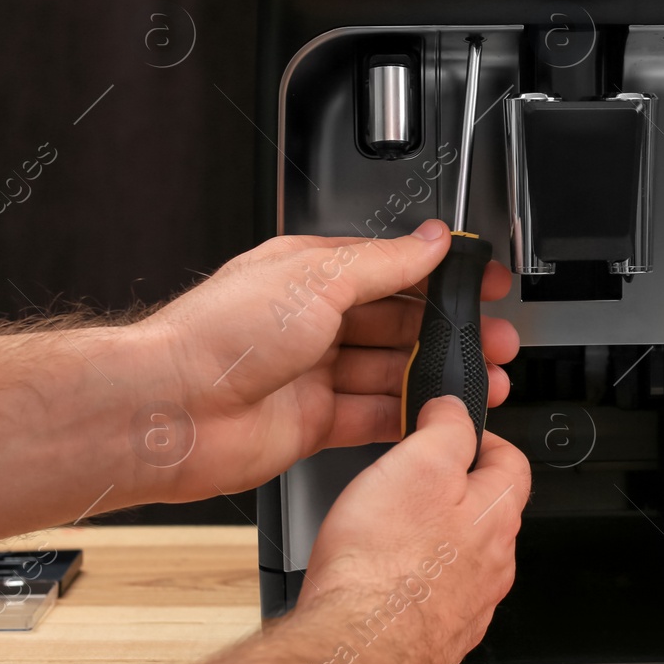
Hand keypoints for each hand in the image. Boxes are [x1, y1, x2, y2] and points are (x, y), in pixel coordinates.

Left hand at [145, 220, 517, 503]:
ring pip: (391, 373)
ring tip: (481, 382)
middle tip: (494, 342)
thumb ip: (383, 263)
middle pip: (398, 324)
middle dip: (450, 333)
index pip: (392, 269)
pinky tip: (435, 417)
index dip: (441, 276)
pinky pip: (372, 419)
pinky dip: (406, 418)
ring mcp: (312, 375)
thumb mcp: (316, 279)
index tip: (482, 284)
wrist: (169, 411)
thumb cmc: (219, 336)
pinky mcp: (312, 424)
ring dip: (436, 377)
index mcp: (310, 275)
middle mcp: (312, 323)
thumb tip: (430, 240)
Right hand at [170, 397, 528, 663]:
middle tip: (413, 480)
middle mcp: (495, 565)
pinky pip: (435, 598)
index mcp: (498, 516)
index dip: (483, 440)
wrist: (354, 647)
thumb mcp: (418, 462)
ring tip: (390, 531)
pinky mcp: (438, 638)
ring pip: (462, 558)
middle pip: (488, 512)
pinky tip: (381, 581)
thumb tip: (456, 409)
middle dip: (454, 491)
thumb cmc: (382, 561)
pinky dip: (414, 583)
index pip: (513, 463)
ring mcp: (469, 606)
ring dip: (434, 540)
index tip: (454, 433)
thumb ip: (447, 428)